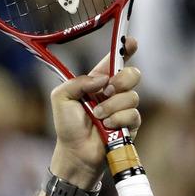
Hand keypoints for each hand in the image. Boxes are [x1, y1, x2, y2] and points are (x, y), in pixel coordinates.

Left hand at [49, 37, 140, 188]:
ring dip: (112, 107)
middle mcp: (114, 92)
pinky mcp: (131, 124)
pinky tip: (107, 127)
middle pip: (132, 74)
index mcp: (97, 82)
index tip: (133, 43)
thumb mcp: (61, 98)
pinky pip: (133, 114)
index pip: (115, 61)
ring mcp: (124, 108)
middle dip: (122, 81)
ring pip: (132, 96)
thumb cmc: (67, 126)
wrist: (75, 153)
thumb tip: (102, 80)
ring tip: (98, 118)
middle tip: (106, 92)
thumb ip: (77, 82)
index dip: (126, 49)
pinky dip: (118, 120)